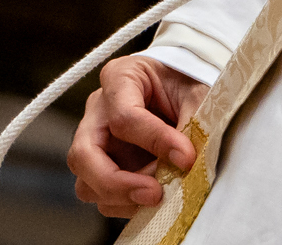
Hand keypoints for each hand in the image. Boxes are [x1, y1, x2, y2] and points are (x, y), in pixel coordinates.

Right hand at [67, 55, 206, 217]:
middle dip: (116, 182)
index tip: (186, 158)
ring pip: (85, 182)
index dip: (156, 141)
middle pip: (83, 155)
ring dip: (120, 197)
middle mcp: (98, 110)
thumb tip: (184, 164)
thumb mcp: (198, 92)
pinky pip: (101, 195)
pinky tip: (153, 198)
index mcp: (120, 77)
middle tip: (154, 193)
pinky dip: (125, 203)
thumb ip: (191, 123)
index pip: (124, 117)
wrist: (191, 83)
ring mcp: (96, 141)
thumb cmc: (192, 80)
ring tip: (159, 195)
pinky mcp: (104, 166)